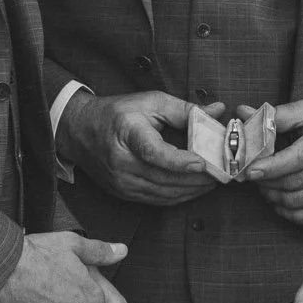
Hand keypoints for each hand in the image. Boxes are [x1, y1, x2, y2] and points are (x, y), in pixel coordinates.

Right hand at [59, 91, 222, 205]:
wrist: (79, 131)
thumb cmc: (117, 113)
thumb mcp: (150, 102)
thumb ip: (185, 109)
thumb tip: (217, 112)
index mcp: (127, 134)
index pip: (155, 153)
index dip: (180, 161)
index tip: (203, 163)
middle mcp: (122, 163)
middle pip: (165, 177)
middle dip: (198, 179)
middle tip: (223, 173)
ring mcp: (121, 182)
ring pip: (164, 193)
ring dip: (192, 190)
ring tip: (214, 181)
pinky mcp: (124, 193)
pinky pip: (157, 200)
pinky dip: (179, 196)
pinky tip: (195, 188)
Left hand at [240, 100, 302, 224]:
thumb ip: (278, 115)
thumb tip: (244, 114)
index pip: (299, 157)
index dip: (272, 166)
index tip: (251, 169)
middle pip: (295, 181)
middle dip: (267, 181)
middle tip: (252, 174)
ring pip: (298, 201)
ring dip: (273, 196)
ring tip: (264, 185)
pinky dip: (287, 211)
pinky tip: (279, 198)